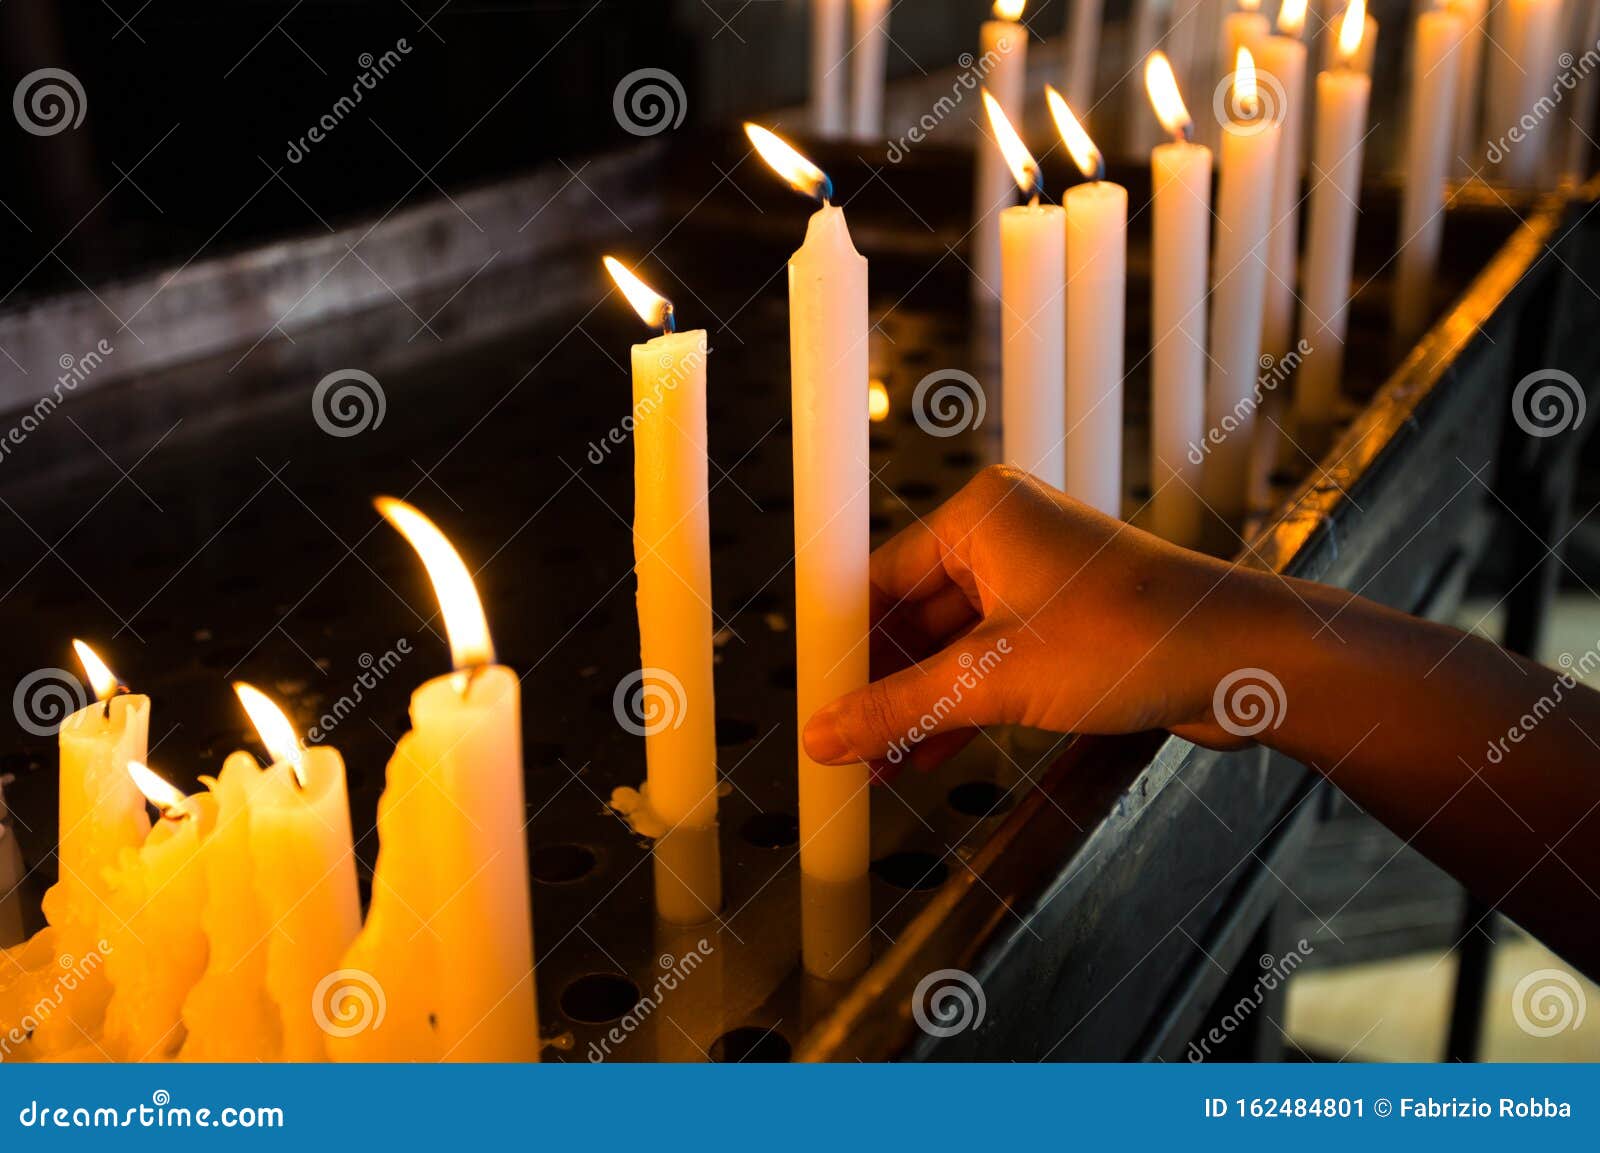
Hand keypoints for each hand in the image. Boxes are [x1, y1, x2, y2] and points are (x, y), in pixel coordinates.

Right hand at [801, 465, 1266, 775]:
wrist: (1246, 660)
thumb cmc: (1137, 634)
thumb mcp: (995, 679)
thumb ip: (899, 708)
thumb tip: (827, 732)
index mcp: (981, 516)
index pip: (877, 578)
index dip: (841, 642)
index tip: (811, 692)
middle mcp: (1005, 539)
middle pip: (910, 616)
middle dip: (878, 685)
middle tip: (840, 742)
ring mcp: (1038, 583)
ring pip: (950, 649)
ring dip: (916, 706)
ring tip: (874, 765)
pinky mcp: (1065, 627)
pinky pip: (990, 665)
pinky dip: (959, 708)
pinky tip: (925, 755)